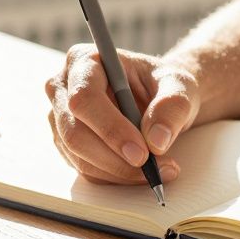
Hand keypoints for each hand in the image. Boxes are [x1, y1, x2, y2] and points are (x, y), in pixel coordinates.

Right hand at [46, 45, 199, 183]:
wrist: (159, 99)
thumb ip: (171, 106)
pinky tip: (143, 172)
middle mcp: (63, 88)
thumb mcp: (179, 85)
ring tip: (159, 171)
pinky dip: (116, 177)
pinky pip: (86, 170)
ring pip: (79, 157)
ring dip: (119, 172)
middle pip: (74, 132)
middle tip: (153, 170)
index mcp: (84, 61)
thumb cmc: (163, 84)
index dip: (110, 128)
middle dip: (115, 159)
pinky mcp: (67, 144)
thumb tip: (156, 141)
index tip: (142, 152)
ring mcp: (60, 119)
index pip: (84, 98)